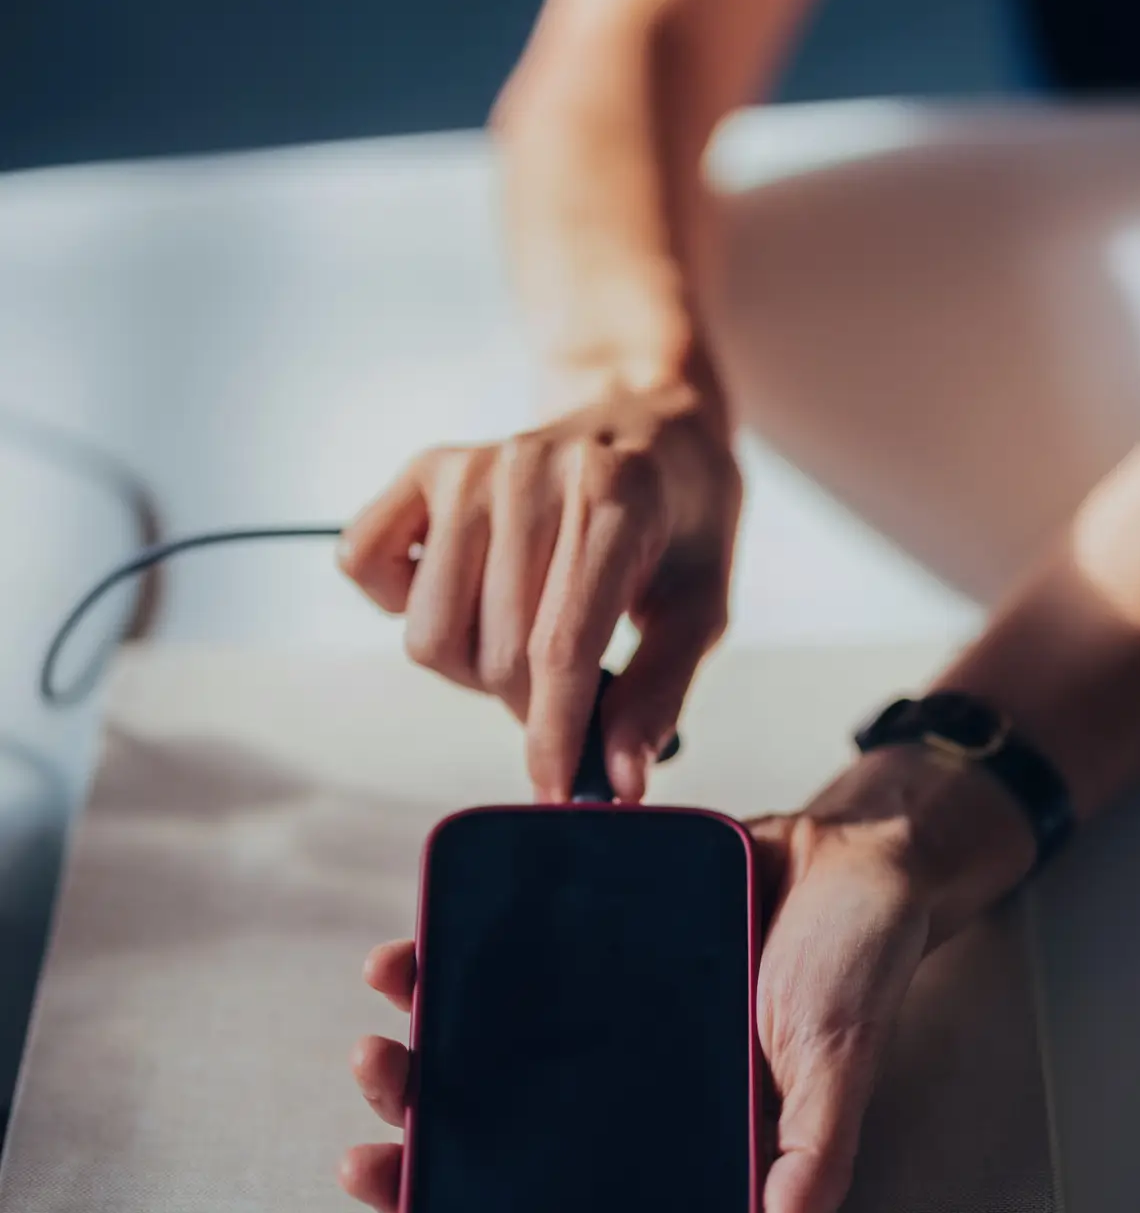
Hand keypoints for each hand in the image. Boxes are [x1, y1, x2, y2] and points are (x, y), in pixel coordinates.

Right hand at [337, 383, 740, 800]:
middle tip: (563, 682)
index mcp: (616, 498)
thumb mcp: (702, 603)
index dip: (553, 734)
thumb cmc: (680, 520)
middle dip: (526, 701)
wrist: (649, 420)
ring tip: (518, 631)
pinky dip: (400, 600)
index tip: (555, 792)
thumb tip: (618, 781)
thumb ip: (660, 692)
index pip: (561, 646)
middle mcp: (531, 470)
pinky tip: (463, 587)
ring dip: (469, 661)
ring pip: (427, 630)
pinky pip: (364, 565)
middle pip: (494, 652)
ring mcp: (470, 464)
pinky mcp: (425, 467)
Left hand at [339, 747, 1033, 1212]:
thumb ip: (813, 1164)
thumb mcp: (843, 1068)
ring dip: (423, 1036)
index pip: (560, 1193)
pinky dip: (454, 952)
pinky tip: (415, 949)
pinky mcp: (594, 932)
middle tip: (375, 1110)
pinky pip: (513, 953)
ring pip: (489, 1039)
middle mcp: (623, 1080)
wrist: (858, 849)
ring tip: (382, 1019)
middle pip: (500, 1120)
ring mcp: (601, 1009)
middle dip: (422, 1121)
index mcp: (672, 1134)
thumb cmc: (861, 968)